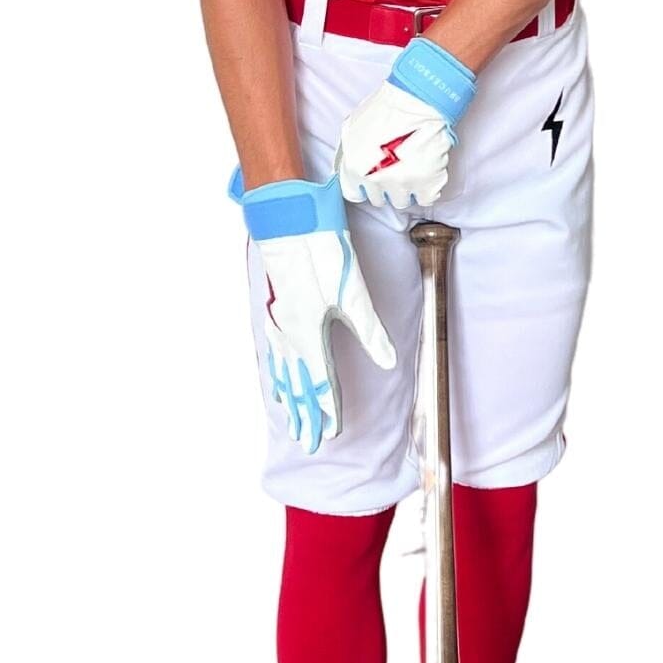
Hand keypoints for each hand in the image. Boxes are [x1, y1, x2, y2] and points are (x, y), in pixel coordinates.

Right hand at [230, 170, 395, 452]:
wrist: (286, 219)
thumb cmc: (321, 251)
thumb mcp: (354, 292)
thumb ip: (370, 332)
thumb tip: (389, 363)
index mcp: (310, 334)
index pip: (321, 384)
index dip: (326, 411)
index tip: (331, 434)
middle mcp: (290, 335)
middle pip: (298, 386)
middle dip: (304, 416)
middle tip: (308, 443)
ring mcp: (277, 323)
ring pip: (283, 372)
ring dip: (289, 400)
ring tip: (291, 420)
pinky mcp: (273, 309)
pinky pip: (273, 354)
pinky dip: (276, 374)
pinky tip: (277, 378)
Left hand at [334, 36, 478, 210]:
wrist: (419, 99)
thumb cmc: (387, 107)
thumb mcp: (352, 127)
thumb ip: (348, 152)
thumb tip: (347, 166)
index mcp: (354, 167)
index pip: (353, 193)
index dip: (363, 186)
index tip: (370, 180)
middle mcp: (375, 180)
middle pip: (378, 199)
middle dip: (385, 186)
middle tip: (394, 169)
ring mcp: (401, 184)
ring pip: (401, 201)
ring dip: (405, 189)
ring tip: (411, 169)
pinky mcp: (426, 184)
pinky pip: (425, 200)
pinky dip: (427, 190)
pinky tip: (426, 175)